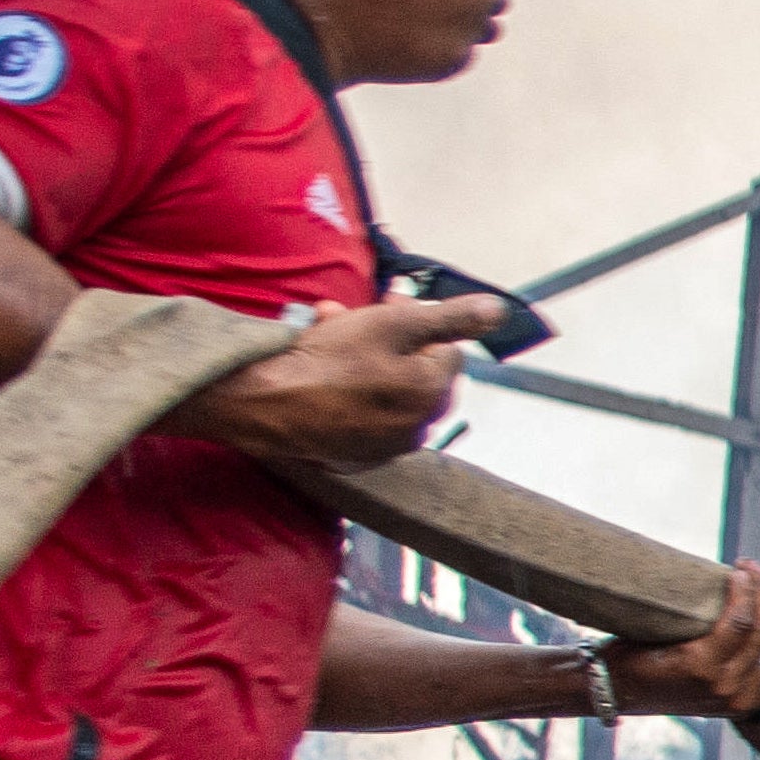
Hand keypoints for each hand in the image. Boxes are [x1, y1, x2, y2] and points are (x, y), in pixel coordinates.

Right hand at [175, 293, 497, 467]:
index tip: (385, 303)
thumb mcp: (393, 323)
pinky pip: (359, 412)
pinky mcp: (352, 456)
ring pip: (383, 387)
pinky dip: (344, 388)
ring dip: (360, 355)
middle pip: (414, 369)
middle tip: (349, 314)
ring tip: (323, 328)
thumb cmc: (326, 360)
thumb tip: (499, 310)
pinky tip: (316, 366)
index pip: (446, 348)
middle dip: (386, 337)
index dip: (415, 320)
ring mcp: (383, 446)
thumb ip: (450, 317)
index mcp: (433, 395)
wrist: (260, 404)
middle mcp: (417, 428)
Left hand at [612, 566, 759, 724]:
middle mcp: (741, 696)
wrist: (610, 685)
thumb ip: (735, 658)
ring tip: (744, 568)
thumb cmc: (655, 672)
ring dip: (759, 588)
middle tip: (757, 572)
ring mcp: (723, 683)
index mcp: (748, 703)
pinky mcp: (702, 665)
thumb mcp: (706, 674)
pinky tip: (735, 575)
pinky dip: (741, 591)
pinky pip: (737, 620)